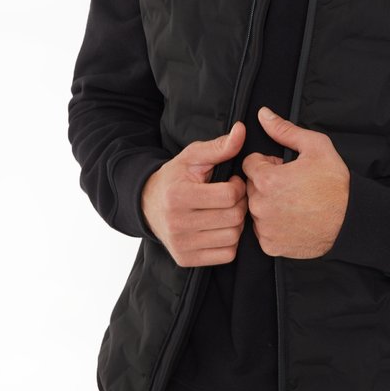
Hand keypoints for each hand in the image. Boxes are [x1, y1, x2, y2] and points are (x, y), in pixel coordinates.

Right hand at [141, 122, 247, 266]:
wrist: (148, 204)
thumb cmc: (175, 177)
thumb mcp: (193, 157)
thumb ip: (219, 146)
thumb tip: (241, 130)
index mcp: (179, 195)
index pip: (228, 195)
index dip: (238, 186)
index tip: (233, 181)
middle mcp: (177, 223)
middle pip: (233, 217)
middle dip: (240, 204)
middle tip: (233, 197)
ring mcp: (181, 244)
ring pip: (233, 237)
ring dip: (237, 224)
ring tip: (227, 212)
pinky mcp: (185, 259)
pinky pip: (226, 255)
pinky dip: (230, 242)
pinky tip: (221, 228)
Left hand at [243, 107, 349, 257]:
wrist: (351, 220)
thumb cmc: (335, 184)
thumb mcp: (315, 147)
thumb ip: (284, 130)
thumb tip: (264, 114)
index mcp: (267, 180)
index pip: (249, 164)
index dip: (267, 163)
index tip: (283, 168)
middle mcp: (261, 206)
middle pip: (250, 187)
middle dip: (266, 184)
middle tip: (291, 185)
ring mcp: (265, 228)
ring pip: (255, 210)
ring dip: (268, 205)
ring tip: (294, 203)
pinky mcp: (271, 246)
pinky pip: (262, 232)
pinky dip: (273, 226)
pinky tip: (293, 220)